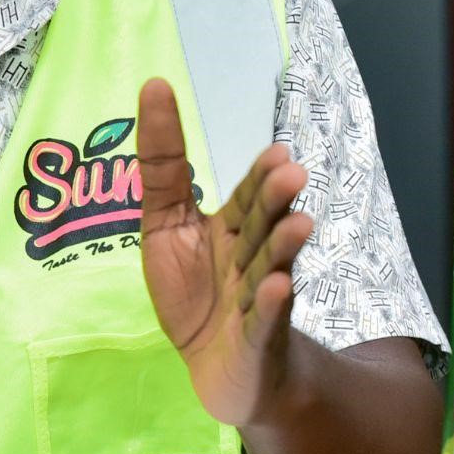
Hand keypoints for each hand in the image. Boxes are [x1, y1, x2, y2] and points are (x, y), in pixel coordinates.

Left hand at [136, 78, 312, 425]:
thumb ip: (162, 168)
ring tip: (298, 223)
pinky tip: (277, 286)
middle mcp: (250, 257)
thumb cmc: (195, 293)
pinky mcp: (256, 341)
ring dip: (281, 246)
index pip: (243, 197)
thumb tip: (154, 85)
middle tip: (290, 172)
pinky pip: (263, 320)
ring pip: (268, 268)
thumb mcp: (165, 226)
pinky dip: (269, 304)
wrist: (220, 368)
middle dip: (272, 201)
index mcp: (230, 229)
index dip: (257, 175)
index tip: (277, 150)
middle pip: (260, 226)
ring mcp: (256, 299)